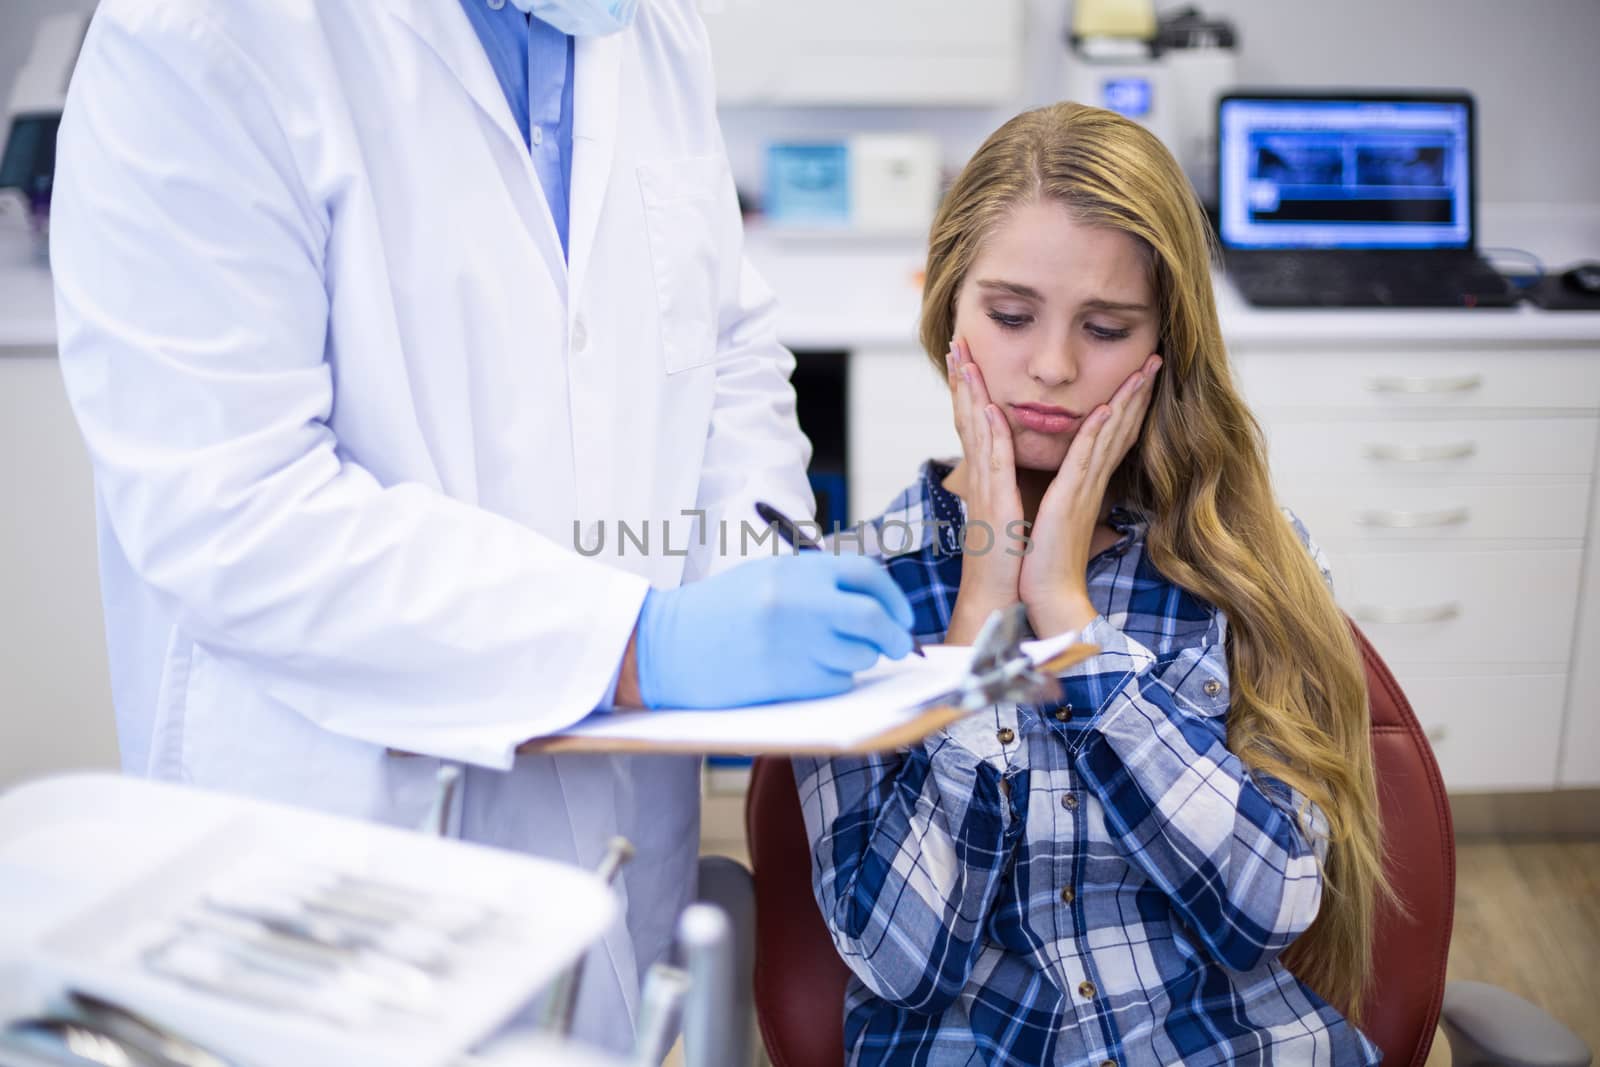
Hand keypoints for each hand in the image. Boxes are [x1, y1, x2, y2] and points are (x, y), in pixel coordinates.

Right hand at [632, 552, 915, 708]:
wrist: (666, 646)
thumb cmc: (717, 611)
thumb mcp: (765, 577)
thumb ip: (815, 583)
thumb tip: (872, 602)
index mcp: (795, 571)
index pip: (866, 575)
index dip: (892, 597)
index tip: (899, 615)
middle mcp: (799, 603)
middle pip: (873, 618)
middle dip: (895, 635)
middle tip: (898, 645)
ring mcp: (793, 643)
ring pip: (858, 655)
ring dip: (861, 659)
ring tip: (838, 656)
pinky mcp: (785, 681)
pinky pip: (835, 682)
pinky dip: (835, 680)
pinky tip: (810, 673)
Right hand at [944, 337, 1025, 644]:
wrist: (1002, 598)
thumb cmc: (1011, 563)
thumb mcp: (1012, 517)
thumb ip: (1011, 491)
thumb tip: (1017, 478)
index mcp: (987, 479)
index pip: (977, 424)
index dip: (970, 390)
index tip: (966, 358)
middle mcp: (981, 478)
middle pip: (967, 416)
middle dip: (961, 378)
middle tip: (954, 341)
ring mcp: (984, 488)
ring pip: (974, 428)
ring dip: (968, 390)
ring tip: (962, 356)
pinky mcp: (995, 502)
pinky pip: (993, 458)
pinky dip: (991, 428)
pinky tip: (989, 404)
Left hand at [1021, 354, 1161, 636]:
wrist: (1045, 595)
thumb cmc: (1046, 560)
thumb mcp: (1056, 517)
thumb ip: (1066, 496)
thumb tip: (1069, 487)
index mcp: (1086, 484)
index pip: (1112, 436)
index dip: (1128, 404)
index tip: (1140, 375)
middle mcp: (1091, 482)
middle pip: (1121, 428)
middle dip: (1138, 392)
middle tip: (1156, 359)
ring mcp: (1084, 490)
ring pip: (1110, 435)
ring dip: (1126, 400)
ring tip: (1144, 369)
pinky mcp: (1070, 500)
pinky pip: (1086, 460)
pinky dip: (1097, 433)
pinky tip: (1107, 408)